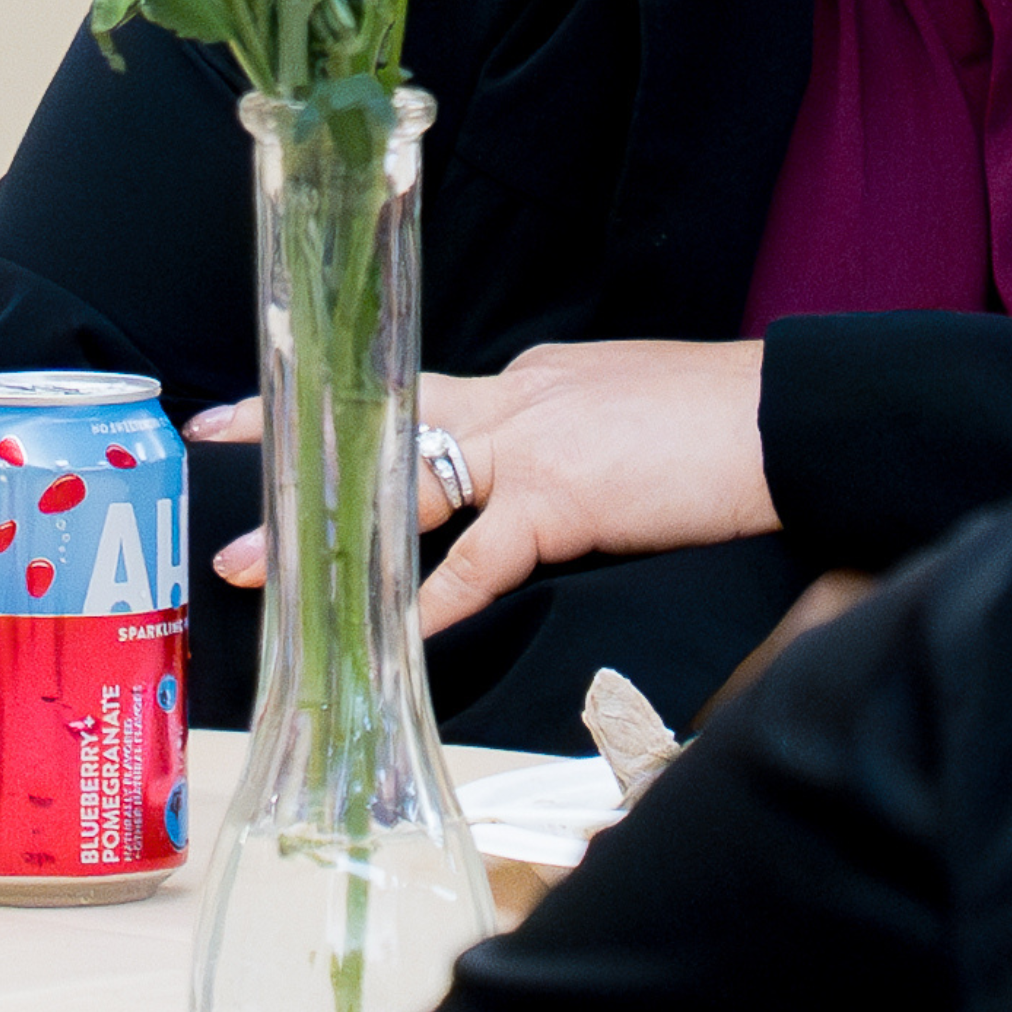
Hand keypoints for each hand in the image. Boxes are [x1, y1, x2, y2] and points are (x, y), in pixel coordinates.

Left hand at [190, 338, 778, 633]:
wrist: (792, 416)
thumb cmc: (735, 421)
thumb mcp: (638, 413)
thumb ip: (580, 445)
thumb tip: (563, 491)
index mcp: (541, 379)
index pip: (435, 400)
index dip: (365, 418)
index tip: (303, 414)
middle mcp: (522, 396)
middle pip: (390, 418)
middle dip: (300, 435)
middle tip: (219, 439)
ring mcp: (535, 444)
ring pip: (403, 485)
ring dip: (322, 529)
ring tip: (253, 564)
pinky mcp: (561, 499)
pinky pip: (476, 563)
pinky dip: (428, 602)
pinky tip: (386, 632)